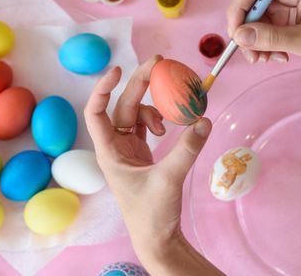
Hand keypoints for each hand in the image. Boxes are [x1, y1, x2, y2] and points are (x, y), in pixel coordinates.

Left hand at [85, 56, 222, 274]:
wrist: (156, 236)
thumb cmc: (152, 213)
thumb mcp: (169, 179)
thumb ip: (187, 149)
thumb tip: (204, 120)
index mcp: (109, 152)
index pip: (96, 113)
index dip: (103, 89)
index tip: (117, 69)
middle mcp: (115, 146)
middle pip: (122, 105)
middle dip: (140, 84)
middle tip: (159, 63)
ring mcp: (128, 148)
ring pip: (136, 114)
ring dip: (153, 108)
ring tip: (170, 121)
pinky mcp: (141, 153)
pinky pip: (146, 125)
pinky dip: (158, 120)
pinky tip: (169, 127)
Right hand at [227, 0, 300, 63]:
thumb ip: (270, 38)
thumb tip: (239, 36)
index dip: (238, 10)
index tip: (236, 35)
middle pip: (249, 4)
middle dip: (246, 31)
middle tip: (251, 54)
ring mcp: (286, 2)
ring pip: (254, 20)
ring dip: (255, 42)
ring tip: (267, 59)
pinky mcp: (287, 16)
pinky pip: (264, 28)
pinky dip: (265, 44)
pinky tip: (277, 56)